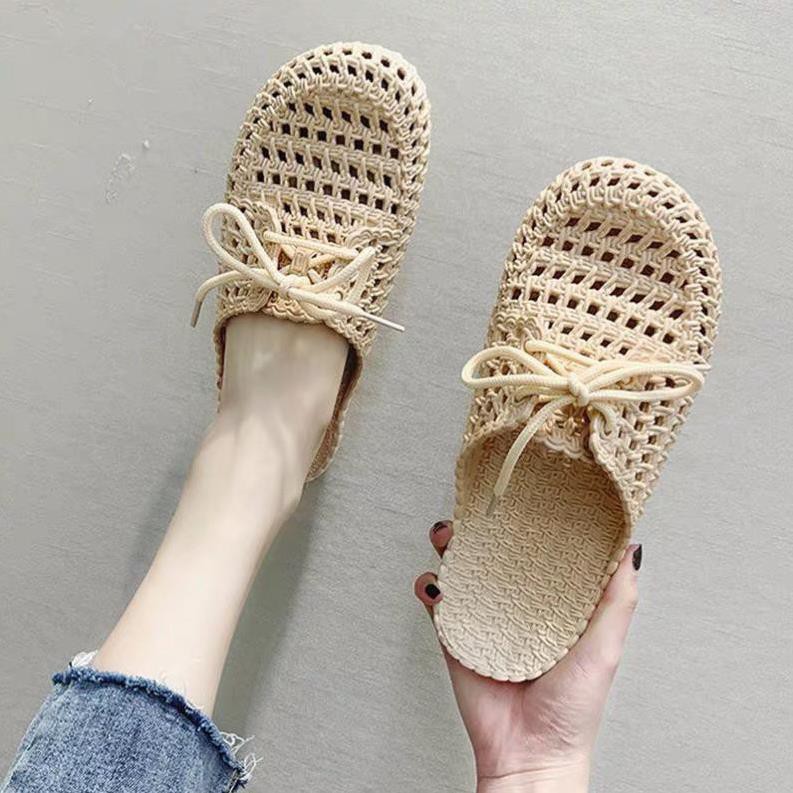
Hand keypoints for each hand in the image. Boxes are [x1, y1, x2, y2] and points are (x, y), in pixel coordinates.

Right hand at [415, 521, 641, 792]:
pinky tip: (434, 584)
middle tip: (476, 511)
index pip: (538, 548)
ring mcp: (484, 617)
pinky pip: (436, 602)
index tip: (524, 494)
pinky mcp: (456, 635)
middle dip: (480, 525)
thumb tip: (632, 546)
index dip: (529, 519)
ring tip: (448, 537)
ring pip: (460, 568)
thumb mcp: (606, 646)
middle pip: (493, 551)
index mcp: (552, 601)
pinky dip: (428, 586)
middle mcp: (516, 604)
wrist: (531, 754)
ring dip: (449, 546)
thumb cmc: (574, 709)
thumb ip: (618, 598)